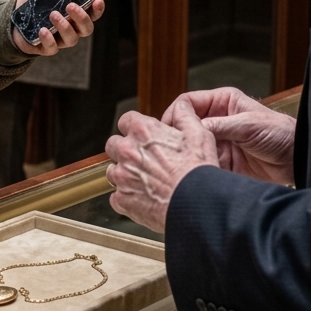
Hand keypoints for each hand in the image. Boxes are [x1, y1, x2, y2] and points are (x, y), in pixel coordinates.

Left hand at [12, 0, 105, 56]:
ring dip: (65, 27)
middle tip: (71, 5)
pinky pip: (52, 48)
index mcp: (76, 12)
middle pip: (86, 28)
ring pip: (71, 39)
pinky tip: (43, 30)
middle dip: (81, 18)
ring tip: (53, 14)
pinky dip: (49, 40)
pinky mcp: (45, 47)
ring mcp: (60, 39)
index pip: (94, 13)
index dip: (98, 9)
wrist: (14, 13)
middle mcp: (72, 27)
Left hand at [105, 105, 217, 231]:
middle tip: (142, 159)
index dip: (134, 128)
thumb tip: (182, 106)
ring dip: (124, 174)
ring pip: (112, 171)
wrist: (196, 204)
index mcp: (143, 131)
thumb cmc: (197, 171)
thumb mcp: (198, 133)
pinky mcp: (122, 200)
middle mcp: (128, 151)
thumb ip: (185, 115)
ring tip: (143, 181)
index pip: (125, 120)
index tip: (141, 136)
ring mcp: (122, 176)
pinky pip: (116, 198)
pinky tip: (143, 199)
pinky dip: (126, 198)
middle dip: (124, 150)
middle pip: (113, 144)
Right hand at [163, 88, 295, 184]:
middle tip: (171, 148)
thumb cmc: (281, 133)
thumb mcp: (250, 125)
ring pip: (191, 145)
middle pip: (185, 125)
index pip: (188, 102)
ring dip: (187, 153)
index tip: (169, 129)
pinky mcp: (221, 160)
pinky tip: (196, 171)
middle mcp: (217, 120)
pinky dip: (198, 166)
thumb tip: (193, 128)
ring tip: (182, 161)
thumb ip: (221, 125)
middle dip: (178, 136)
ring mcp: (218, 141)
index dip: (176, 114)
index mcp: (222, 102)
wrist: (297, 160)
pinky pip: (202, 161)